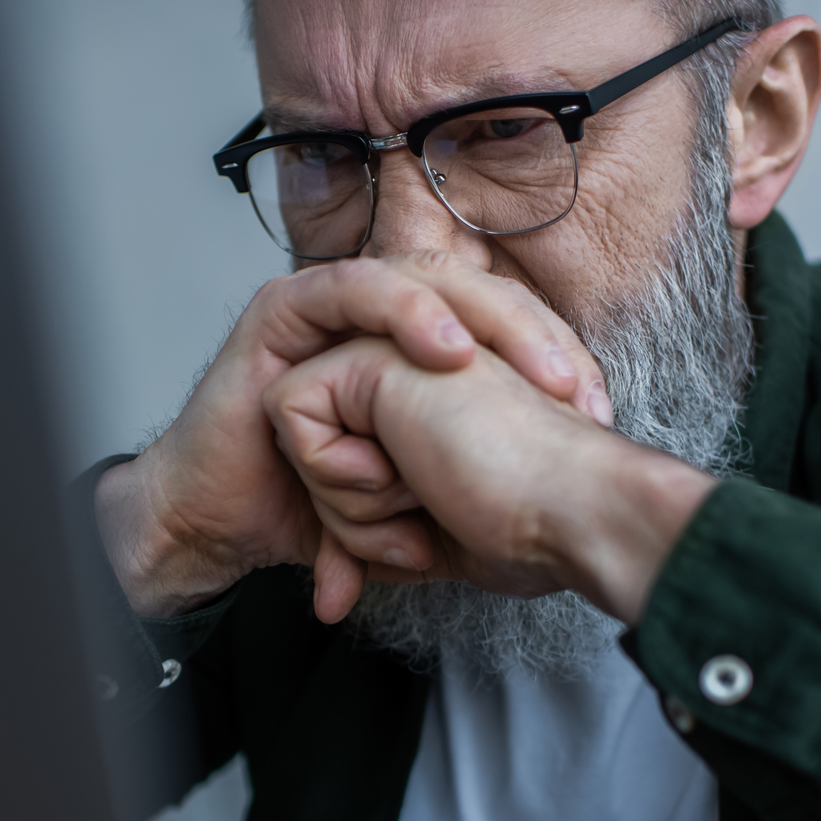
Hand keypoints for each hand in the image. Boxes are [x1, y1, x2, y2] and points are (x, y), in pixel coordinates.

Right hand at [93, 253, 613, 617]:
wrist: (222, 526)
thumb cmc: (308, 511)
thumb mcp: (416, 509)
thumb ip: (469, 501)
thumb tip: (543, 539)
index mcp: (418, 352)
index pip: (505, 330)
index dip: (558, 362)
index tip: (598, 415)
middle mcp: (381, 319)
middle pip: (479, 298)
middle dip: (537, 339)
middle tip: (577, 391)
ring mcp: (334, 307)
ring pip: (427, 281)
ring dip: (483, 321)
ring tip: (527, 369)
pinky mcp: (288, 308)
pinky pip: (357, 289)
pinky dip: (408, 315)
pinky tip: (447, 352)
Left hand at [263, 336, 718, 624]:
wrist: (573, 508)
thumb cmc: (526, 528)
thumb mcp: (427, 545)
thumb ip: (373, 547)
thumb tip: (329, 595)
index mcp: (430, 405)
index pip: (342, 480)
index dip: (361, 537)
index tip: (428, 551)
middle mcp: (411, 369)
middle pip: (313, 459)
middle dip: (351, 519)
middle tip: (428, 516)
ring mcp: (393, 348)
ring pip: (299, 441)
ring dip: (350, 501)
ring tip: (428, 489)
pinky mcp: (371, 347)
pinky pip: (286, 412)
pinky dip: (331, 468)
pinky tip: (407, 463)